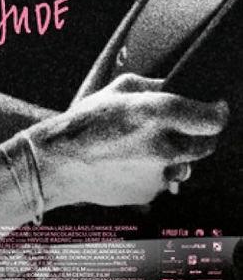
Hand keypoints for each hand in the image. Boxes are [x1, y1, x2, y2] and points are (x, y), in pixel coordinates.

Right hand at [28, 73, 227, 208]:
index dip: (218, 113)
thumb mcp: (118, 89)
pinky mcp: (151, 193)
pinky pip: (165, 179)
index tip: (216, 109)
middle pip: (206, 145)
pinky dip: (155, 170)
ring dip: (175, 155)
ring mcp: (158, 174)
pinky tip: (129, 161)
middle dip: (199, 135)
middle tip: (181, 126)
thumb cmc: (86, 121)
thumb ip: (154, 86)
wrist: (61, 162)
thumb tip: (178, 88)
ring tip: (142, 145)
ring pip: (185, 164)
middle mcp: (163, 146)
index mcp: (157, 112)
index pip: (212, 119)